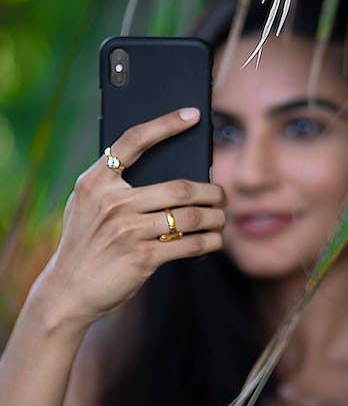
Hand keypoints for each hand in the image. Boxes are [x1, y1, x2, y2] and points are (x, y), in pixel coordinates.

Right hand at [37, 108, 224, 324]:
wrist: (67, 290)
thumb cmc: (84, 244)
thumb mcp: (85, 206)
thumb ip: (111, 185)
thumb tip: (161, 170)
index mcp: (95, 182)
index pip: (134, 140)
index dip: (166, 124)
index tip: (194, 114)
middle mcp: (111, 202)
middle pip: (180, 187)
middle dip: (211, 192)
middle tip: (222, 196)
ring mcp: (127, 230)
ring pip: (190, 217)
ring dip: (215, 218)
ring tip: (222, 219)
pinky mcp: (142, 258)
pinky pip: (189, 244)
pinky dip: (209, 242)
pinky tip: (215, 240)